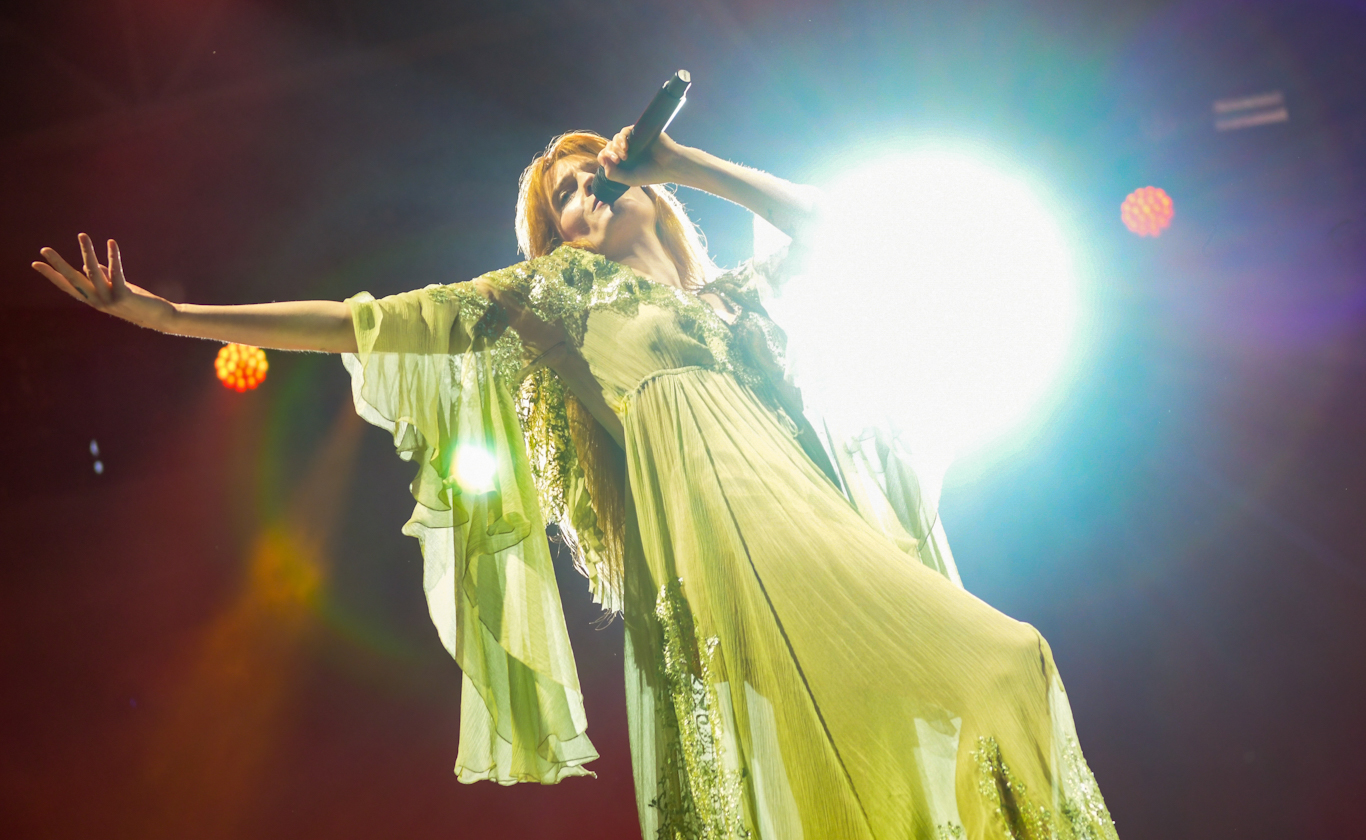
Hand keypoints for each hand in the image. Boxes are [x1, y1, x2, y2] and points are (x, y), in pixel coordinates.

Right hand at [32, 234, 175, 329]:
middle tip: (44, 249)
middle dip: (58, 264)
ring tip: (82, 235)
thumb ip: (103, 278)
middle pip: (74, 280)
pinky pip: (117, 273)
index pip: (68, 287)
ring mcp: (110, 300)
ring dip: (87, 252)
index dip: (52, 275)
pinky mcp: (124, 296)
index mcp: (93, 300)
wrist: (161, 318)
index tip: (36, 264)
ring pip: (94, 273)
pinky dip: (113, 256)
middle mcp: (98, 302)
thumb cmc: (138, 303)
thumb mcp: (117, 290)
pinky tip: (111, 243)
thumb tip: (89, 265)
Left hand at [597, 126, 687, 187]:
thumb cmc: (652, 174)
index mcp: (622, 160)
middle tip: (618, 161)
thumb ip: (614, 174)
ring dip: (616, 147)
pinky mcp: (639, 132)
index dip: (603, 158)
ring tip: (624, 156)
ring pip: (615, 138)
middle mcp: (626, 149)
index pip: (606, 156)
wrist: (670, 166)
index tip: (609, 164)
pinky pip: (624, 131)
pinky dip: (622, 138)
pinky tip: (626, 147)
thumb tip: (602, 162)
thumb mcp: (629, 179)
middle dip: (610, 154)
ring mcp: (632, 140)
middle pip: (609, 146)